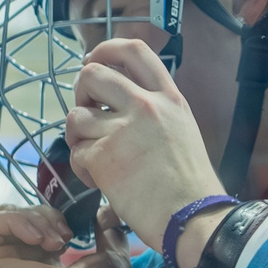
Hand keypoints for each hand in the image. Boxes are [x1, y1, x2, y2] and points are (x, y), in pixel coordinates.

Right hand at [0, 205, 129, 267]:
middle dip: (46, 215)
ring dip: (34, 219)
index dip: (54, 216)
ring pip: (7, 215)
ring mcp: (3, 260)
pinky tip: (35, 240)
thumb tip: (106, 211)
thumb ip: (109, 231)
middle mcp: (21, 259)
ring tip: (53, 243)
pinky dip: (15, 222)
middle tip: (63, 238)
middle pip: (22, 214)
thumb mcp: (112, 256)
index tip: (72, 233)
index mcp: (44, 260)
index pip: (37, 221)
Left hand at [63, 39, 224, 250]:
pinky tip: (100, 180)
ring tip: (95, 154)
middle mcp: (145, 106)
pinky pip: (76, 152)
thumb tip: (118, 106)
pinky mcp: (102, 157)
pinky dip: (82, 168)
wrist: (192, 218)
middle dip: (81, 92)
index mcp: (168, 98)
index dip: (105, 49)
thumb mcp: (182, 130)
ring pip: (75, 115)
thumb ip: (155, 111)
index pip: (134, 50)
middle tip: (89, 113)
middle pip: (92, 73)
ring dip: (77, 135)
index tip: (92, 62)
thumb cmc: (190, 185)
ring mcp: (121, 130)